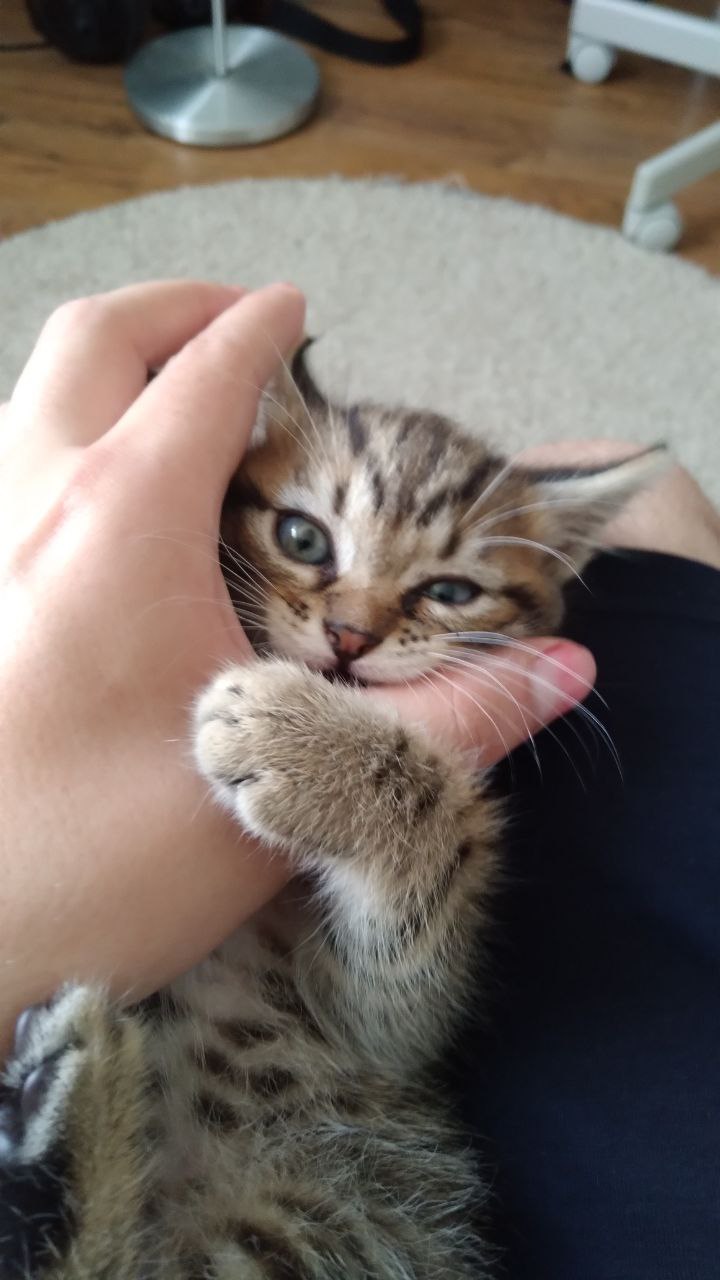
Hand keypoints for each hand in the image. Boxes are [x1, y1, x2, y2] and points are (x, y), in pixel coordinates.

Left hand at [0, 282, 593, 1044]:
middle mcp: (33, 509)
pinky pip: (11, 468)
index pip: (205, 378)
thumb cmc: (107, 871)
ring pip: (33, 397)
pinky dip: (71, 439)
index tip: (300, 314)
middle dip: (174, 310)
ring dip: (114, 373)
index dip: (262, 331)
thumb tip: (560, 673)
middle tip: (243, 328)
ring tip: (188, 405)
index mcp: (121, 526)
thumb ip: (444, 722)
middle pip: (92, 341)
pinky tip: (124, 511)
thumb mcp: (305, 788)